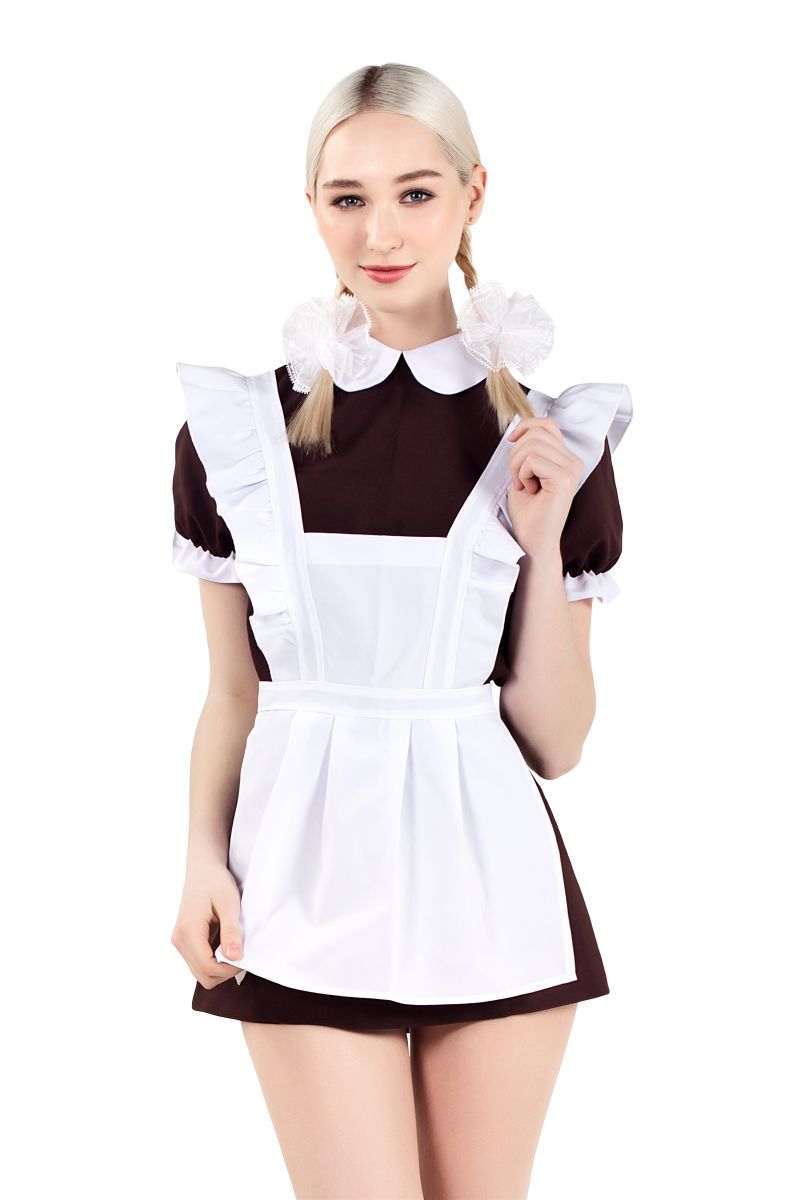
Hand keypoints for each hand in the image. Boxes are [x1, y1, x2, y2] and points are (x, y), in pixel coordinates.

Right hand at [171, 858, 244, 989]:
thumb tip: (234, 957)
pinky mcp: (184, 941)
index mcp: (188, 931)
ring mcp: (179, 941)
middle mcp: (179, 940)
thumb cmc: (216, 882)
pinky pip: (199, 962)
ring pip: (200, 972)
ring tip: (233, 947)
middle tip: (241, 953)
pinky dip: (213, 961)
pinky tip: (225, 945)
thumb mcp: (229, 903)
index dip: (229, 970)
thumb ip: (231, 931)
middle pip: (203, 975)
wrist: (203, 869)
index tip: (246, 957)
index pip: (208, 967)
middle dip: (225, 971)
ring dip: (219, 967)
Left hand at [505, 416, 583, 558]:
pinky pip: (532, 459)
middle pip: (537, 432)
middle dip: (516, 453)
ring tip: (524, 485)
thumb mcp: (525, 473)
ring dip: (517, 465)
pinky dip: (522, 473)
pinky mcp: (565, 478)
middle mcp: (574, 461)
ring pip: (532, 444)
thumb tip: (519, 428)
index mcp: (567, 459)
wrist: (532, 542)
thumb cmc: (527, 512)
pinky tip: (529, 490)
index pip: (547, 424)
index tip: (511, 442)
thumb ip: (528, 450)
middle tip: (518, 478)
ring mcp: (572, 469)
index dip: (525, 427)